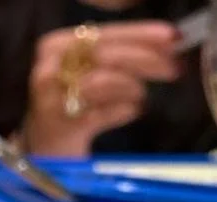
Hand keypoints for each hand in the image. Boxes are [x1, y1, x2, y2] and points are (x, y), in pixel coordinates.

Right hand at [24, 21, 181, 157]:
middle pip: (105, 55)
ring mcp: (52, 100)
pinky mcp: (59, 129)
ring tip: (143, 95)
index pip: (106, 33)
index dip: (142, 34)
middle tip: (174, 68)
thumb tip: (168, 44)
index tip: (172, 37)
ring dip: (131, 87)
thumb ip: (119, 57)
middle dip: (145, 59)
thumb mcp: (89, 73)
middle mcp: (50, 69)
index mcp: (57, 46)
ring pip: (101, 81)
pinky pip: (100, 115)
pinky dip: (123, 111)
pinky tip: (134, 111)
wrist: (43, 152)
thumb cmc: (71, 108)